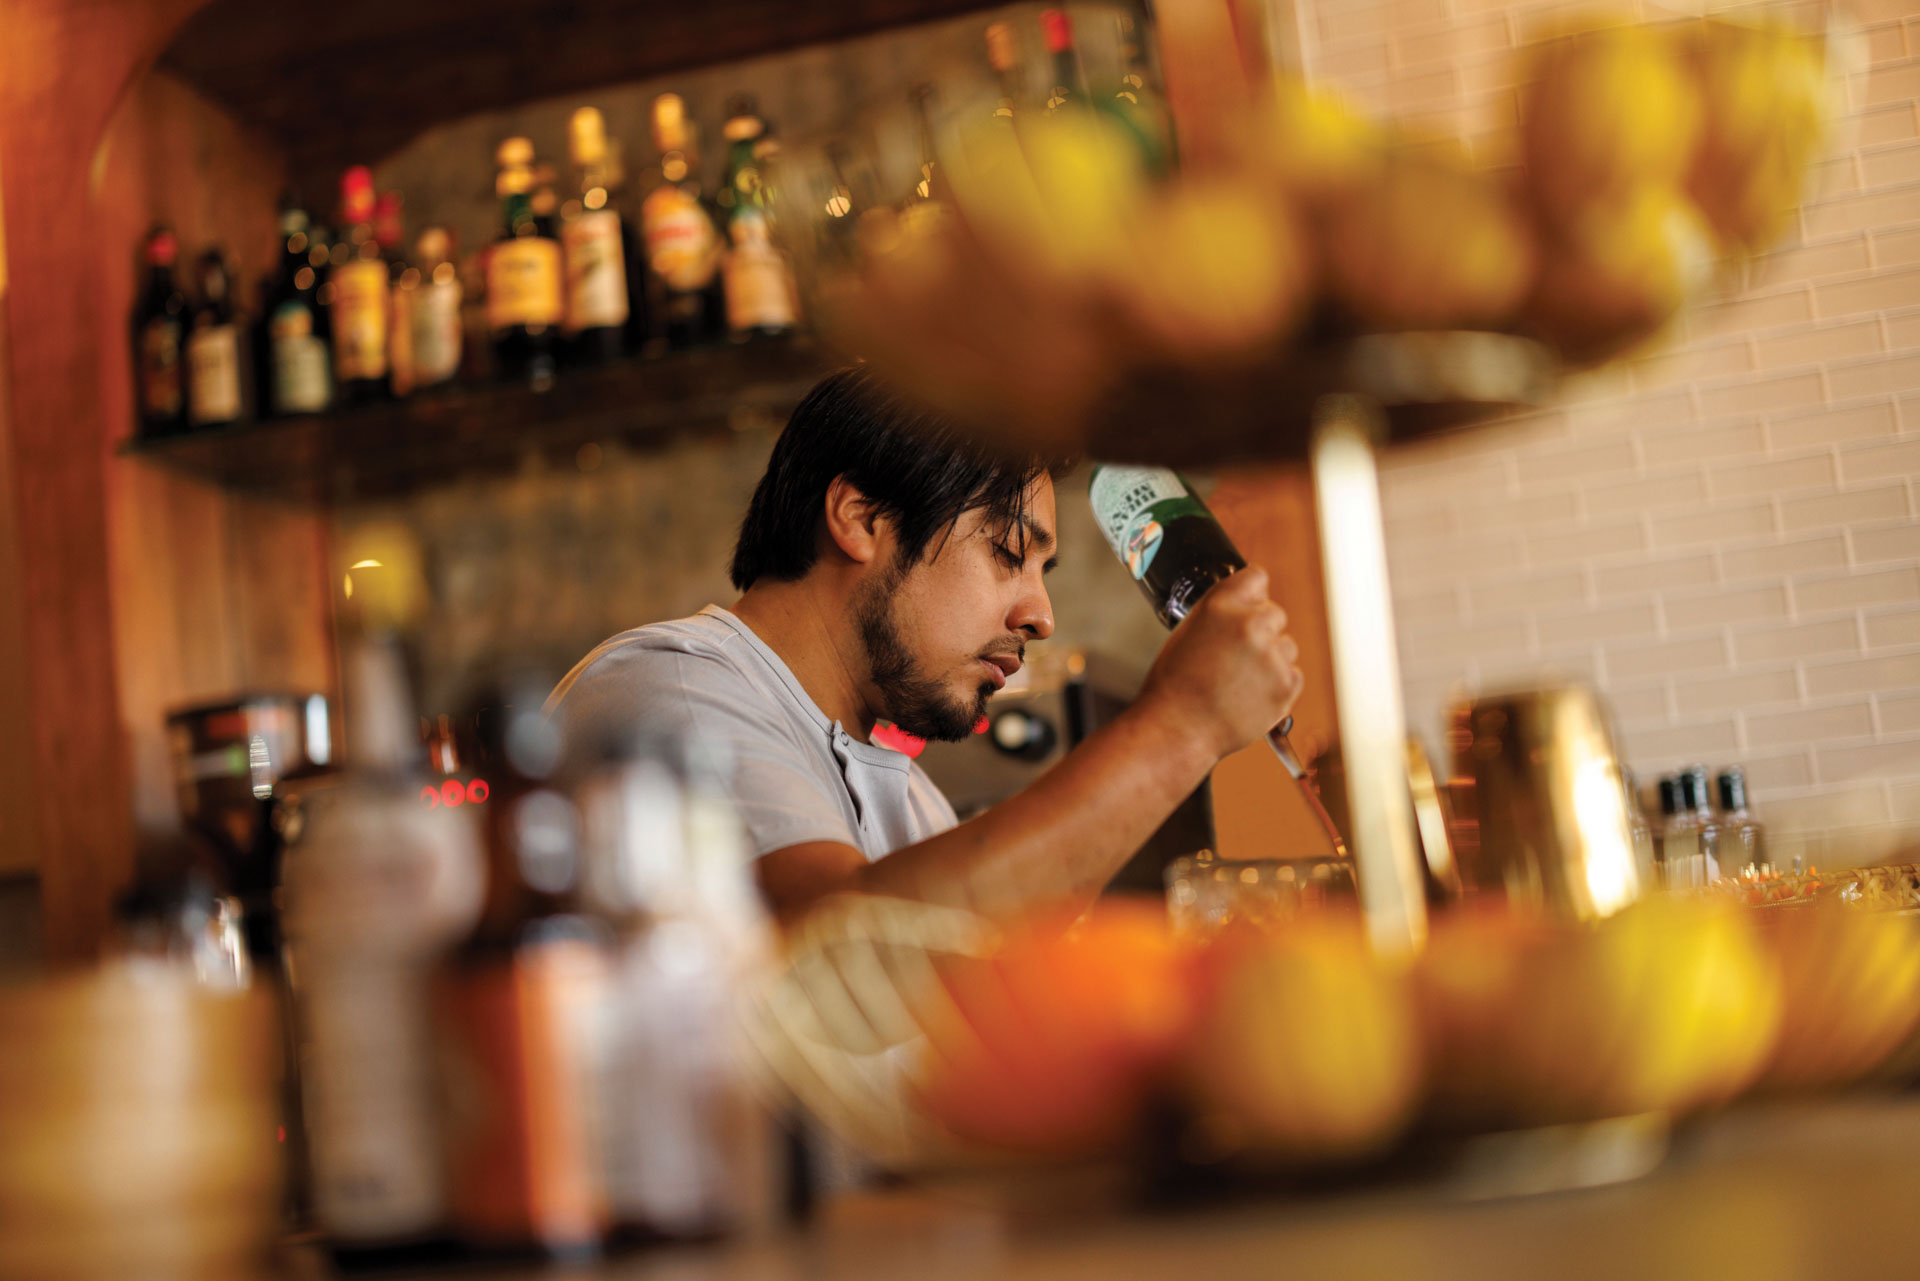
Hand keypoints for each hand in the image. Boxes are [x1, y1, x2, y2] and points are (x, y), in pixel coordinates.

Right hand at [1136, 565, 1303, 761]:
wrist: (1177, 729)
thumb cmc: (1175, 686)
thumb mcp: (1188, 632)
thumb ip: (1222, 614)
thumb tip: (1247, 608)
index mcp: (1221, 605)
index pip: (1257, 577)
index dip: (1252, 595)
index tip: (1249, 606)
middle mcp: (1251, 624)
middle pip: (1275, 613)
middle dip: (1261, 631)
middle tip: (1236, 657)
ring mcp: (1272, 654)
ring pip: (1286, 646)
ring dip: (1271, 659)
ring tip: (1239, 681)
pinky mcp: (1287, 684)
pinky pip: (1292, 674)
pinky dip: (1277, 685)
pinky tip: (1250, 695)